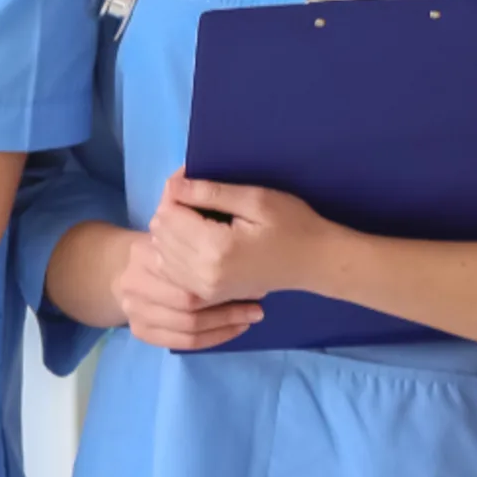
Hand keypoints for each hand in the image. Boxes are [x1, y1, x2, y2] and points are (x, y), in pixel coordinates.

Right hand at [113, 230, 264, 349]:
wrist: (128, 266)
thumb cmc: (165, 248)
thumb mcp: (181, 234)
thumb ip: (204, 243)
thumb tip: (251, 267)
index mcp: (143, 254)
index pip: (187, 275)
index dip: (225, 281)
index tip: (256, 282)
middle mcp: (133, 284)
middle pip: (187, 303)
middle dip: (227, 308)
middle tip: (257, 307)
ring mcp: (133, 310)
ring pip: (187, 326)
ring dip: (224, 325)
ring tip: (249, 319)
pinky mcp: (139, 330)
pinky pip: (182, 342)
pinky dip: (212, 339)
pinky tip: (232, 330)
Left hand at [145, 169, 348, 302]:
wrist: (315, 263)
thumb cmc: (292, 225)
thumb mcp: (255, 199)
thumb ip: (210, 193)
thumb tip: (172, 186)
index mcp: (215, 248)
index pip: (169, 215)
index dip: (175, 193)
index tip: (191, 181)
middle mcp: (203, 273)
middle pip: (161, 234)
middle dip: (171, 211)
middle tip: (194, 196)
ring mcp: (203, 289)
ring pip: (161, 253)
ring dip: (171, 232)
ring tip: (196, 217)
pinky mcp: (207, 295)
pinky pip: (172, 271)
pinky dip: (174, 252)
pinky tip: (194, 239)